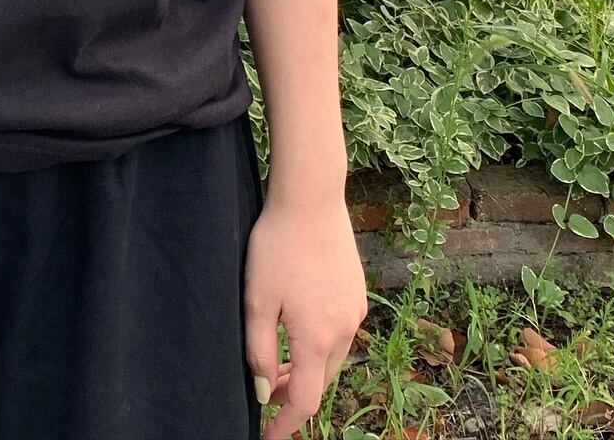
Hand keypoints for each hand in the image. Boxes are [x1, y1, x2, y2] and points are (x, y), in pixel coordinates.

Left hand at [243, 192, 366, 438]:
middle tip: (267, 393)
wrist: (311, 198)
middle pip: (322, 381)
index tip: (268, 436)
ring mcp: (355, 310)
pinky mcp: (356, 292)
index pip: (306, 401)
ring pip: (332, 357)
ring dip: (308, 368)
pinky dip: (319, 343)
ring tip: (280, 362)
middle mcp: (343, 330)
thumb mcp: (257, 299)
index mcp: (316, 337)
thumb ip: (260, 351)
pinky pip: (339, 332)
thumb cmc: (276, 245)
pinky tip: (299, 326)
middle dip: (296, 394)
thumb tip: (265, 393)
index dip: (287, 424)